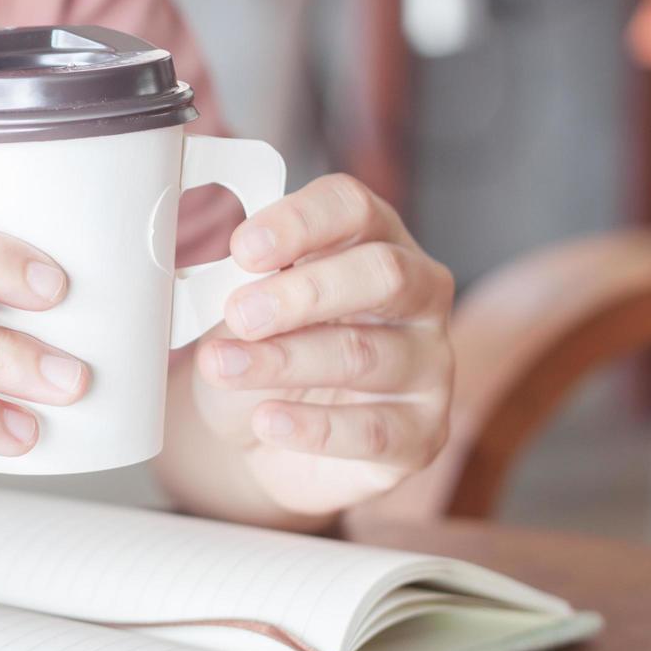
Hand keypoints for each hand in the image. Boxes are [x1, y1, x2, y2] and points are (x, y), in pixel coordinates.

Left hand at [190, 174, 453, 515]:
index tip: (243, 248)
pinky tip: (268, 420)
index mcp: (374, 242)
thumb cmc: (264, 359)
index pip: (355, 209)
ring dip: (283, 360)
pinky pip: (372, 430)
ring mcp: (428, 366)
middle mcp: (418, 296)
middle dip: (304, 292)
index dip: (301, 223)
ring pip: (363, 354)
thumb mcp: (243, 315)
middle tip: (240, 313)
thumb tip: (222, 283)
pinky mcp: (421, 433)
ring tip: (223, 367)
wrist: (263, 441)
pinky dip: (312, 427)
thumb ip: (243, 289)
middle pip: (383, 273)